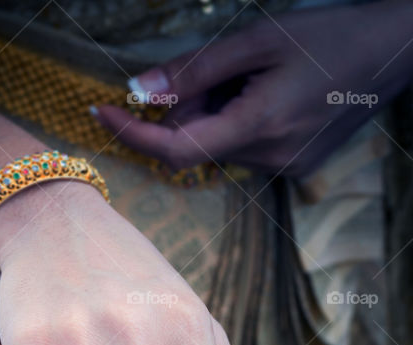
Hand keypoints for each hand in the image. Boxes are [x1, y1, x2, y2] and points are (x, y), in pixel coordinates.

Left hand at [95, 2, 412, 175]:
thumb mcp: (256, 40)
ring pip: (217, 144)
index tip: (99, 112)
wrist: (394, 52)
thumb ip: (194, 70)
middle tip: (217, 70)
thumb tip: (139, 90)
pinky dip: (237, 122)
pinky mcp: (294, 167)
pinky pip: (242, 148)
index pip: (173, 150)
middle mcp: (269, 159)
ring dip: (215, 113)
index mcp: (258, 127)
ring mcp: (284, 168)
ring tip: (256, 77)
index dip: (131, 135)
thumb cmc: (328, 36)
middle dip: (186, 108)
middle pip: (195, 142)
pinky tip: (268, 94)